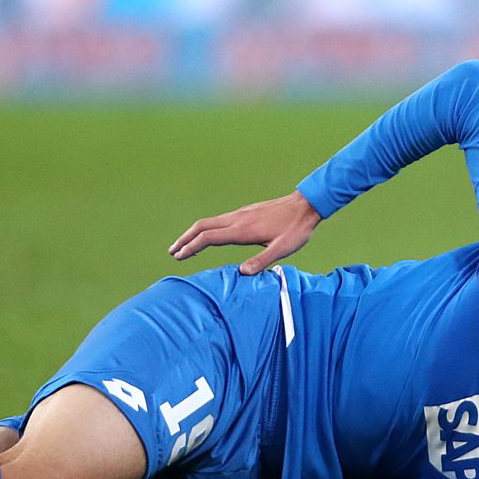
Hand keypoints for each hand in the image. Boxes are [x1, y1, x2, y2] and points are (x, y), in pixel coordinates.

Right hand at [170, 191, 321, 275]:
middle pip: (202, 226)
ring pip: (210, 222)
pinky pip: (220, 220)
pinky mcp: (246, 213)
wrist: (306, 205)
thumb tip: (242, 273)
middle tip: (172, 252)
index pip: (209, 237)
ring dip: (194, 233)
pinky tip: (208, 237)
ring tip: (184, 246)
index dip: (191, 247)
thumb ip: (262, 261)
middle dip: (185, 239)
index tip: (178, 257)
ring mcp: (241, 214)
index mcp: (243, 229)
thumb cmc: (296, 229)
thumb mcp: (283, 249)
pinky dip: (207, 229)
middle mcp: (238, 219)